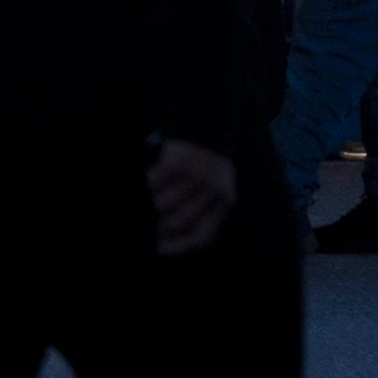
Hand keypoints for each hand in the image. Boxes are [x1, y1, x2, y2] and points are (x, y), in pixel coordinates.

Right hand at [146, 139, 239, 258]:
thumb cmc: (205, 169)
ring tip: (159, 190)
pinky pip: (153, 183)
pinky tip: (155, 175)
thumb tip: (162, 241)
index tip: (159, 248)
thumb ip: (197, 218)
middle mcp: (214, 190)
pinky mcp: (178, 161)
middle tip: (154, 219)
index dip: (178, 247)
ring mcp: (196, 175)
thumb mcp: (212, 194)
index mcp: (226, 202)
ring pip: (162, 204)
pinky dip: (150, 181)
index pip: (201, 236)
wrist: (207, 128)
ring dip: (155, 199)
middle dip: (162, 224)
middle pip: (178, 222)